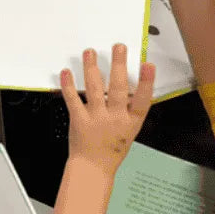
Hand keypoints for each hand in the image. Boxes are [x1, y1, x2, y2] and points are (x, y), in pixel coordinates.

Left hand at [60, 44, 153, 179]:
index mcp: (131, 121)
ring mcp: (95, 118)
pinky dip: (68, 85)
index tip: (148, 65)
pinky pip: (72, 99)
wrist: (93, 166)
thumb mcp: (129, 130)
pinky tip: (67, 72)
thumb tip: (127, 84)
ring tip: (90, 52)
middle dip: (118, 65)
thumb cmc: (111, 148)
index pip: (142, 100)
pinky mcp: (78, 120)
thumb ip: (128, 109)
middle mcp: (114, 118)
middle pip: (117, 88)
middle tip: (118, 47)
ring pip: (94, 89)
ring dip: (91, 68)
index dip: (146, 82)